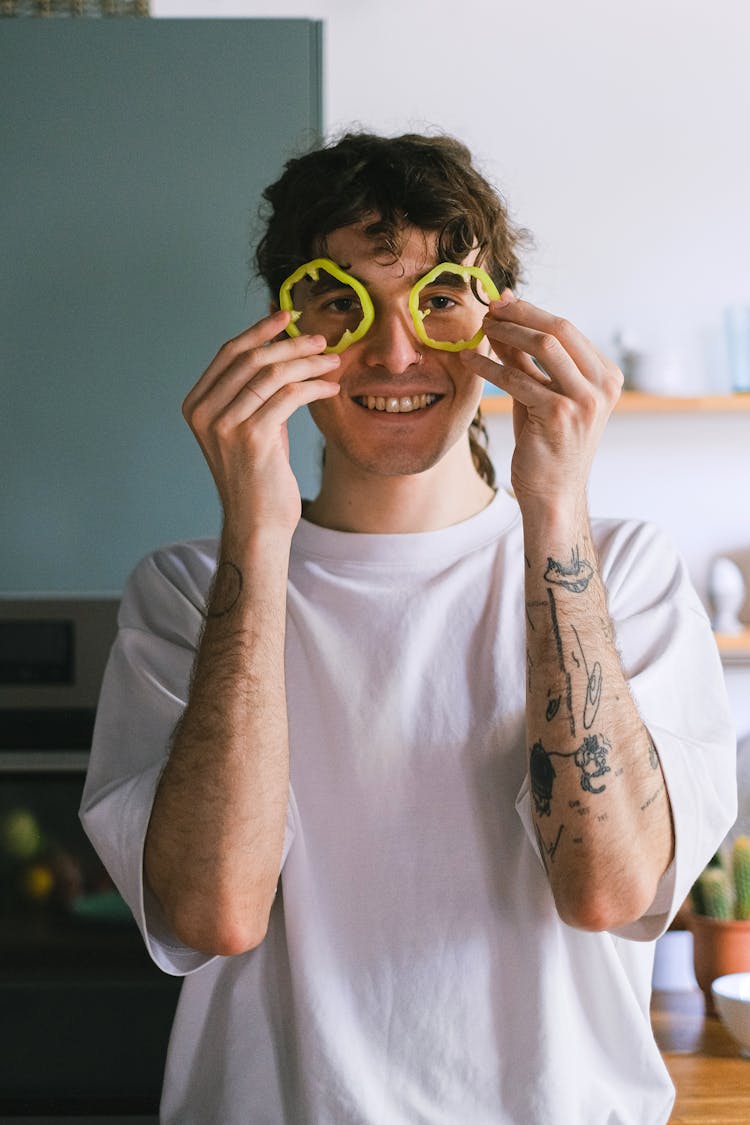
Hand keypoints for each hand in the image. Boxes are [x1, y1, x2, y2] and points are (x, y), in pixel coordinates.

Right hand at [183, 309, 340, 540]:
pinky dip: (314, 387)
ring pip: (272, 374)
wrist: (258, 523)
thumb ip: (254, 390)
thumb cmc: (260, 474)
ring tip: (332, 361)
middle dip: (290, 343)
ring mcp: (224, 424)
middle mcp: (203, 412)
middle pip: (251, 357)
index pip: (229, 352)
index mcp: (196, 404)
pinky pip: (289, 396)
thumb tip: (280, 346)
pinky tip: (331, 389)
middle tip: (321, 339)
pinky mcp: (251, 437)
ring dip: (307, 363)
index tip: (287, 316)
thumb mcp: (251, 424)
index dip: (259, 330)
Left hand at [463, 295, 622, 516]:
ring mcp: (585, 400)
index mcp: (607, 376)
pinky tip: (469, 361)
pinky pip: (518, 378)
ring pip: (543, 346)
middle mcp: (603, 386)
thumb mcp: (538, 393)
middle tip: (489, 308)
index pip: (568, 329)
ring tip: (480, 329)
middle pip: (559, 330)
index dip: (531, 312)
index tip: (502, 303)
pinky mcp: (560, 414)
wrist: (552, 493)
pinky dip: (490, 366)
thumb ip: (527, 358)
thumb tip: (505, 314)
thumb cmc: (545, 444)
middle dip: (520, 314)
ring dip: (506, 333)